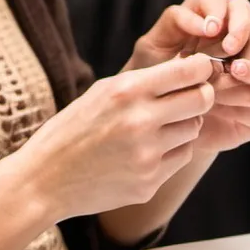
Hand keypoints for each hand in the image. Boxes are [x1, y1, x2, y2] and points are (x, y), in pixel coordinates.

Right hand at [16, 53, 215, 219]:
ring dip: (184, 124)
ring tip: (158, 125)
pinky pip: (181, 157)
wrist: (46, 177)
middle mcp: (140, 120)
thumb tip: (187, 72)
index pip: (187, 71)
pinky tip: (148, 148)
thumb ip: (143, 82)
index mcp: (126, 91)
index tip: (203, 68)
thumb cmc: (74, 128)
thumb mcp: (103, 92)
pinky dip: (172, 150)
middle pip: (201, 99)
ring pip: (193, 129)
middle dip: (202, 94)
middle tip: (193, 94)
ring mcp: (147, 154)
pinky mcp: (150, 182)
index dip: (202, 68)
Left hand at [125, 0, 249, 153]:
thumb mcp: (153, 46)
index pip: (228, 3)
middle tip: (228, 48)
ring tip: (229, 73)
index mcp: (214, 25)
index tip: (210, 29)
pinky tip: (221, 99)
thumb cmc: (155, 78)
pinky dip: (245, 94)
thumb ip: (175, 22)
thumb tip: (207, 24)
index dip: (222, 10)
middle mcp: (239, 47)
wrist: (159, 121)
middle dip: (245, 33)